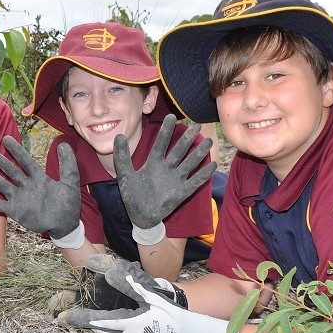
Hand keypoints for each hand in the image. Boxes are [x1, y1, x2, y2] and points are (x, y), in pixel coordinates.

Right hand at [0, 136, 81, 241]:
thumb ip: (67, 164)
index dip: (16, 150)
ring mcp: (19, 198)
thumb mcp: (70, 182)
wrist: (64, 226)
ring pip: (2, 184)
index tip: (6, 138)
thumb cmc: (68, 204)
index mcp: (39, 178)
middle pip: (10, 169)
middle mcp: (26, 185)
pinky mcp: (14, 211)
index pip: (25, 161)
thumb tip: (63, 144)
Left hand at [57, 258, 235, 332]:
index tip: (78, 318)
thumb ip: (135, 288)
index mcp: (129, 324)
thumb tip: (122, 273)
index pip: (103, 323)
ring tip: (105, 327)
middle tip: (92, 320)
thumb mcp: (152, 299)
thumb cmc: (170, 316)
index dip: (89, 320)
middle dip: (96, 327)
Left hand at [114, 114, 215, 243]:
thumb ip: (122, 156)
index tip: (171, 116)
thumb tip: (119, 135)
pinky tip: (213, 165)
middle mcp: (167, 168)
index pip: (161, 143)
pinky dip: (203, 174)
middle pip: (179, 150)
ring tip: (208, 141)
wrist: (141, 217)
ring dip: (199, 153)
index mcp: (153, 163)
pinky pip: (195, 181)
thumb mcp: (125, 174)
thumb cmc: (133, 196)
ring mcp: (175, 179)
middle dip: (187, 138)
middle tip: (197, 124)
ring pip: (190, 163)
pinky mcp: (182, 192)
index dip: (166, 130)